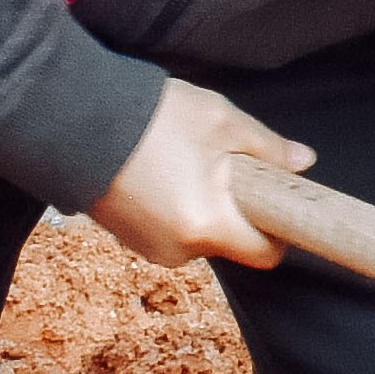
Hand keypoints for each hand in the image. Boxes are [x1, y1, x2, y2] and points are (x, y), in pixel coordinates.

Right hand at [89, 76, 310, 268]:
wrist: (72, 117)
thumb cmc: (149, 118)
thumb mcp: (220, 121)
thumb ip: (267, 147)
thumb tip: (301, 163)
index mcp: (206, 226)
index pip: (264, 255)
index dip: (279, 231)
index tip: (277, 203)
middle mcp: (177, 250)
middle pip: (228, 241)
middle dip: (233, 208)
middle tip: (222, 164)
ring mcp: (147, 247)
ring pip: (197, 234)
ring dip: (201, 205)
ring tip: (183, 160)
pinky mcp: (126, 238)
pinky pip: (168, 228)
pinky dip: (173, 206)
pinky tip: (159, 170)